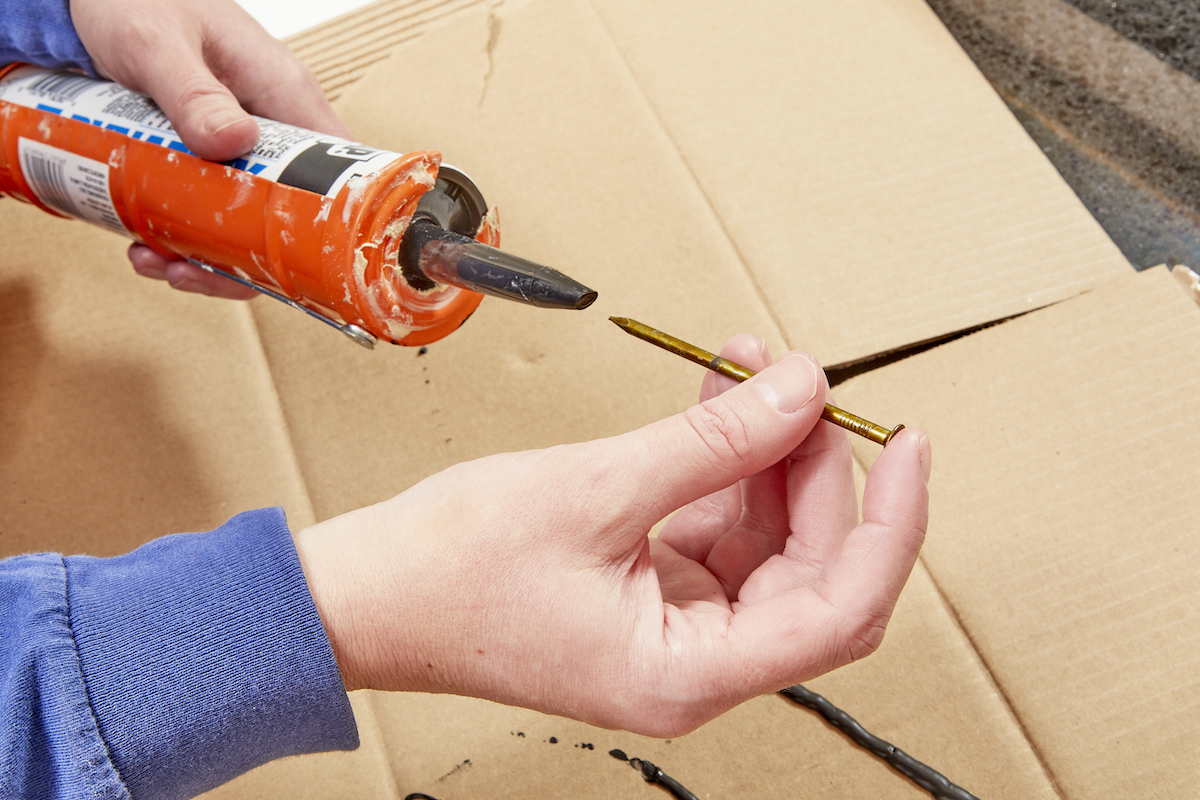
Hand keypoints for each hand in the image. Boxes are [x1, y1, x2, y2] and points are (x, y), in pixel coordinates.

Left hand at [69, 0, 353, 297]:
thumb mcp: (158, 43)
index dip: (335, 222)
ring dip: (206, 257)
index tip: (306, 262)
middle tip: (194, 270)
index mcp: (284, 94)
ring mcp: (238, 153)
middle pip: (291, 216)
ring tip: (157, 261)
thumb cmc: (135, 0)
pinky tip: (145, 245)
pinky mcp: (205, 166)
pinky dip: (179, 241)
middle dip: (248, 257)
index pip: (339, 170)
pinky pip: (208, 218)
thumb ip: (194, 92)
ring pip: (247, 228)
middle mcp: (271, 130)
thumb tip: (235, 143)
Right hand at [294, 337, 929, 736]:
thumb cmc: (450, 572)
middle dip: (811, 465)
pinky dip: (721, 461)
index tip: (906, 443)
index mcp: (688, 673)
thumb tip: (800, 390)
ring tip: (746, 367)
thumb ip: (712, 442)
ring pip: (765, 537)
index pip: (841, 608)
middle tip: (794, 380)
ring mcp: (673, 626)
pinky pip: (715, 522)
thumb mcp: (595, 490)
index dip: (890, 523)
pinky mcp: (647, 588)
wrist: (366, 594)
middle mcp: (694, 662)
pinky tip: (715, 400)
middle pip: (809, 565)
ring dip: (763, 450)